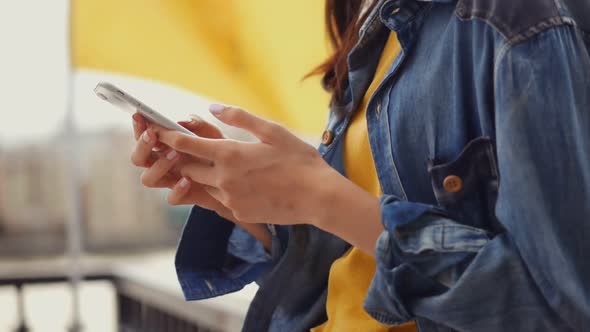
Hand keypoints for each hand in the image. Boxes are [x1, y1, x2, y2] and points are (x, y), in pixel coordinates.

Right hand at [130, 113, 236, 219]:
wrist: (238, 179)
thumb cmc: (221, 152)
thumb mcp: (213, 135)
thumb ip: (199, 125)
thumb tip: (181, 121)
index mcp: (165, 146)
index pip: (144, 135)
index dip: (138, 126)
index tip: (140, 116)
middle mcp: (162, 164)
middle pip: (138, 158)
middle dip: (142, 146)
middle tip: (153, 134)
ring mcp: (171, 181)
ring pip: (148, 179)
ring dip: (158, 166)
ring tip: (175, 154)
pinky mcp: (183, 196)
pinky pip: (171, 198)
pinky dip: (177, 189)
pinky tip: (187, 180)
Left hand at [151, 104, 342, 225]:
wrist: (318, 197)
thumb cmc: (299, 160)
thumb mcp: (272, 131)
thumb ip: (239, 117)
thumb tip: (212, 107)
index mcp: (229, 155)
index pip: (186, 145)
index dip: (168, 137)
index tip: (157, 131)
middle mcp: (223, 179)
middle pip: (187, 168)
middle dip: (180, 158)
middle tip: (178, 149)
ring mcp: (230, 200)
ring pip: (203, 186)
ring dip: (202, 175)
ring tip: (214, 166)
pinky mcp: (239, 214)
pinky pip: (222, 200)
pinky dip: (223, 190)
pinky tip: (240, 184)